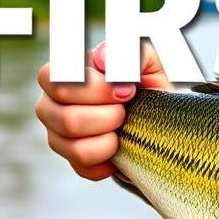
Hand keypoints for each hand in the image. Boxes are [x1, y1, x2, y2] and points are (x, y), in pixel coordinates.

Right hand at [35, 41, 171, 179]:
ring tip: (124, 128)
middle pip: (66, 119)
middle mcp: (52, 105)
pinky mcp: (74, 161)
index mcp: (64, 74)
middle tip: (126, 111)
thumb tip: (100, 60)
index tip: (127, 90)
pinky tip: (122, 148)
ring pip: (74, 147)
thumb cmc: (151, 84)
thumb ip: (128, 52)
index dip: (94, 88)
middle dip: (108, 116)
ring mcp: (59, 135)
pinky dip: (110, 160)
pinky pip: (85, 167)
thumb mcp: (150, 62)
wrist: (166, 118)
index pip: (54, 79)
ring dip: (110, 139)